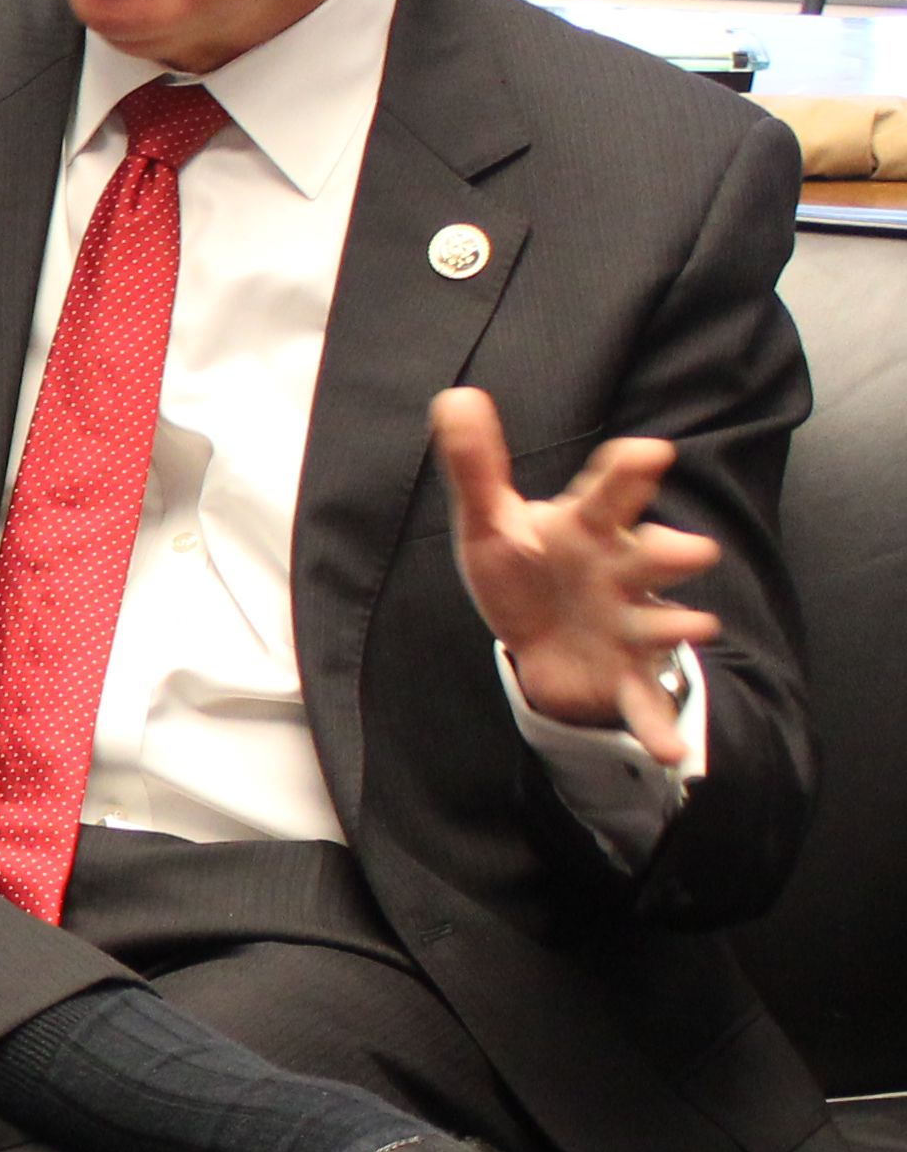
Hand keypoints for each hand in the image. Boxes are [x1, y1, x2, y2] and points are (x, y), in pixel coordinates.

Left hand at [434, 388, 721, 764]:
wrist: (538, 638)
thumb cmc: (525, 567)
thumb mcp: (493, 520)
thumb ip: (477, 465)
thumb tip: (453, 397)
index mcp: (589, 529)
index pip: (608, 495)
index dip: (627, 474)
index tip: (647, 451)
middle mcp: (620, 572)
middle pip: (649, 557)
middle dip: (670, 552)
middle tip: (692, 549)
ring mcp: (629, 623)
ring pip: (658, 622)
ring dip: (677, 625)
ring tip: (697, 625)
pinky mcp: (625, 673)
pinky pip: (645, 702)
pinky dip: (659, 726)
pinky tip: (671, 754)